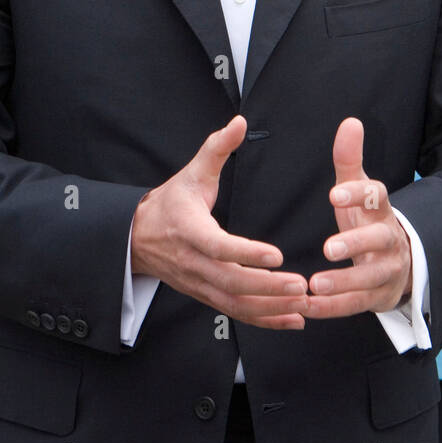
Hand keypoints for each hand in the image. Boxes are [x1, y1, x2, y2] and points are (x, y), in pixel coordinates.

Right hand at [131, 115, 309, 329]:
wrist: (138, 237)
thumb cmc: (171, 202)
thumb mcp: (192, 172)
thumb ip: (217, 148)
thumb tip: (239, 122)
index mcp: (190, 231)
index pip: (219, 247)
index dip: (247, 254)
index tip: (277, 255)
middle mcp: (194, 263)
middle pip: (231, 283)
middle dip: (268, 287)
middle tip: (300, 284)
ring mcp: (200, 284)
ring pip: (236, 304)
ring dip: (270, 308)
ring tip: (303, 304)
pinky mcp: (207, 296)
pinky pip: (236, 314)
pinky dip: (265, 320)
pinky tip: (293, 319)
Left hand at [306, 117, 412, 318]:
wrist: (399, 263)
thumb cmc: (368, 220)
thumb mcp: (358, 190)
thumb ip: (350, 160)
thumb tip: (350, 121)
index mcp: (380, 210)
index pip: (376, 197)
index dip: (358, 195)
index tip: (334, 194)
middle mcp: (387, 239)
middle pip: (378, 240)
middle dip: (355, 244)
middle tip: (328, 248)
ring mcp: (387, 271)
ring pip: (369, 278)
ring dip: (343, 282)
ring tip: (315, 285)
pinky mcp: (379, 297)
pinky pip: (357, 304)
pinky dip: (333, 307)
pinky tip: (309, 306)